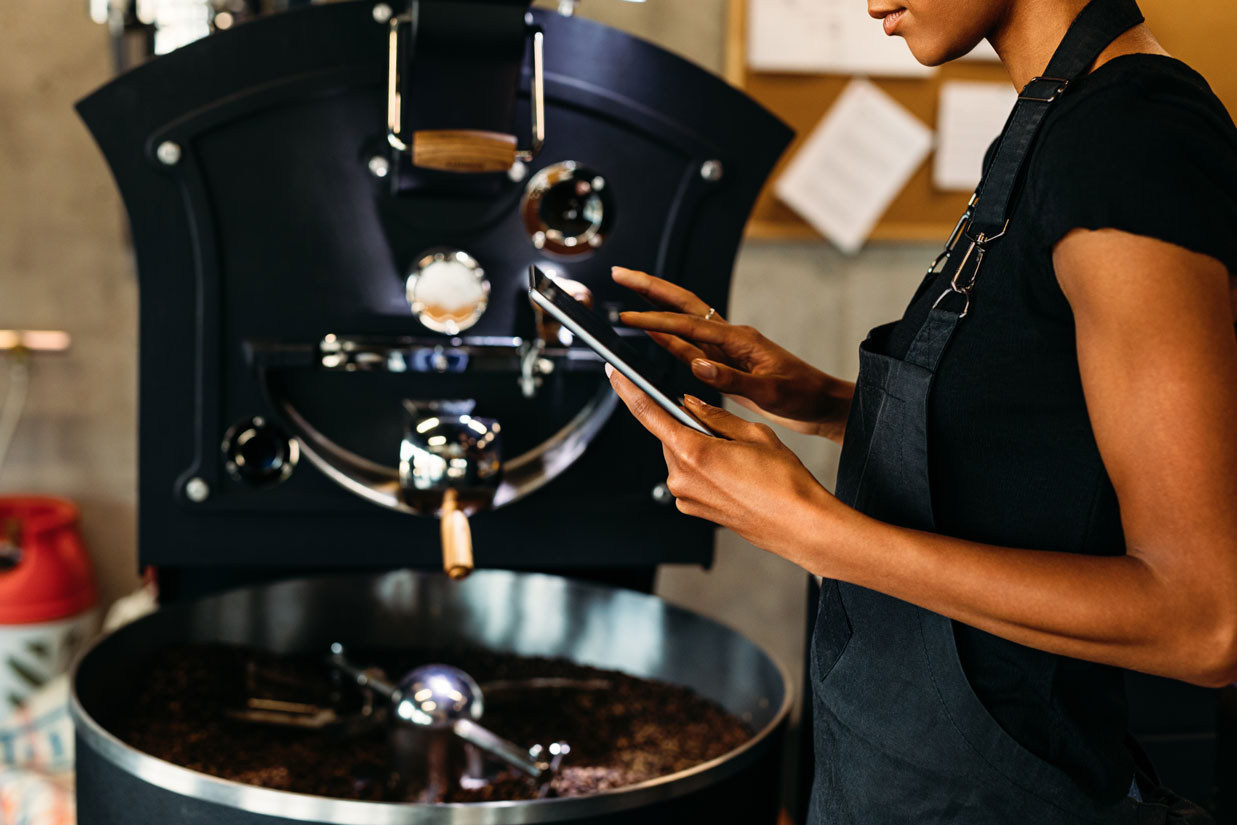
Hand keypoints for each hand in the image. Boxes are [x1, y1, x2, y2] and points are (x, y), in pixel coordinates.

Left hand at [606, 364, 837, 561]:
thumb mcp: (753, 433)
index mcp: (693, 452)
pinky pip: (690, 477)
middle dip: (690, 426)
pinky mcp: (693, 509)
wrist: (799, 525)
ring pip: (681, 456)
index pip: (648, 413)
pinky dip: (705, 468)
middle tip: (727, 432)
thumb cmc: (784, 482)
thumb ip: (715, 416)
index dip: (628, 389)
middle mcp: (681, 477)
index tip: (615, 373)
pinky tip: (734, 475)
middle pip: (670, 435)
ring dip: (700, 448)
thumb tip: (690, 404)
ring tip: (738, 460)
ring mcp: (685, 497)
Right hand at [611, 266, 851, 440]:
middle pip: (682, 304)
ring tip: (627, 297)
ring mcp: (726, 349)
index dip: (655, 322)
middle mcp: (729, 337)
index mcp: (739, 339)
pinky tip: (651, 335)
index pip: (688, 326)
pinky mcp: (725, 363)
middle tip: (620, 274)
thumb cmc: (803, 396)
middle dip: (650, 288)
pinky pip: (689, 346)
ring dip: (654, 308)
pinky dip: (668, 339)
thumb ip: (732, 380)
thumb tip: (697, 366)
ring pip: (682, 321)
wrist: (821, 404)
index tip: (627, 319)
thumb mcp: (770, 391)